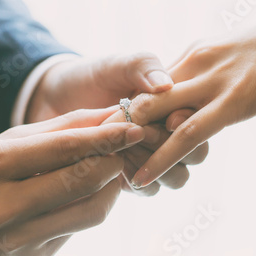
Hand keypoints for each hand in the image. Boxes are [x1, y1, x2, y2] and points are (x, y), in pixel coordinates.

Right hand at [0, 108, 144, 255]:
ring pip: (89, 212)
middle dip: (113, 161)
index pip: (63, 150)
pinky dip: (91, 206)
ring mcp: (18, 241)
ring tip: (109, 170)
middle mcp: (4, 208)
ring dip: (111, 187)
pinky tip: (87, 193)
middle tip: (123, 147)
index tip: (133, 127)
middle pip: (82, 183)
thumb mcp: (4, 143)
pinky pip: (77, 229)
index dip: (105, 137)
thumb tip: (107, 117)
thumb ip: (58, 130)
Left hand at [27, 53, 208, 195]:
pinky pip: (150, 191)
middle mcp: (170, 135)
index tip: (170, 119)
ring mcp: (153, 159)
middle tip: (138, 133)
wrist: (55, 99)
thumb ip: (142, 67)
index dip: (189, 123)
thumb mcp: (117, 64)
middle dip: (171, 145)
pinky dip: (137, 180)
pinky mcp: (133, 177)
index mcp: (175, 105)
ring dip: (155, 165)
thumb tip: (166, 83)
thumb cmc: (92, 77)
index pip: (199, 120)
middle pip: (197, 155)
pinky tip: (114, 161)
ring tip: (122, 148)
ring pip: (177, 178)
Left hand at [104, 21, 255, 187]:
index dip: (128, 109)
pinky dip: (160, 159)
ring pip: (158, 118)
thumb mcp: (227, 52)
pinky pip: (187, 135)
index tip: (108, 132)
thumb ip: (203, 71)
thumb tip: (188, 95)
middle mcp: (194, 66)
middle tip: (96, 152)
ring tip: (112, 171)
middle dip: (119, 126)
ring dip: (132, 146)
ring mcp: (211, 83)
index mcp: (192, 55)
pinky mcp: (232, 104)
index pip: (150, 85)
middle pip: (145, 99)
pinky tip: (140, 179)